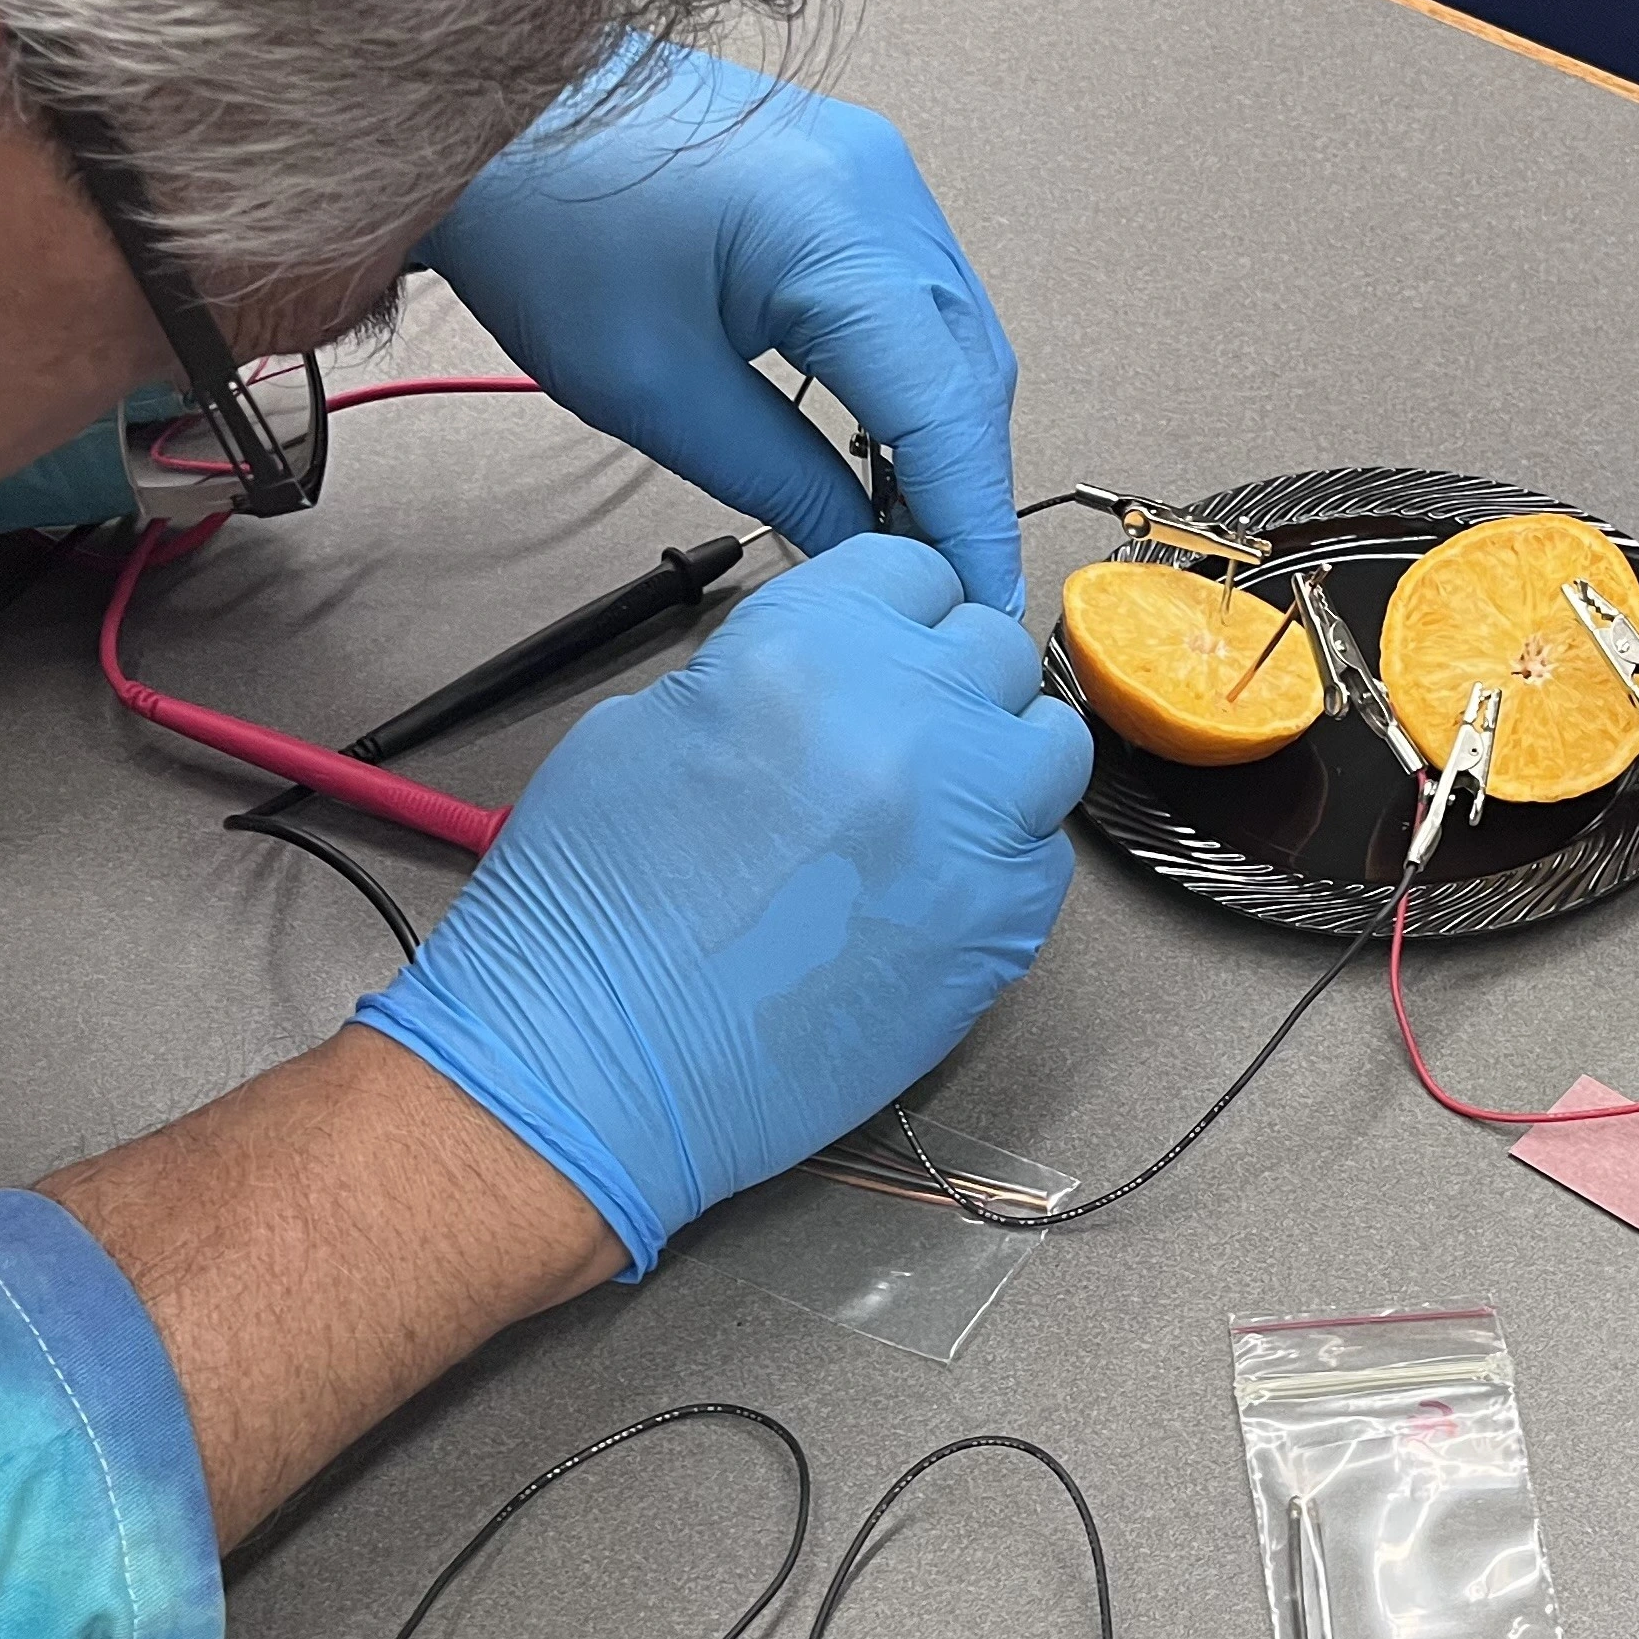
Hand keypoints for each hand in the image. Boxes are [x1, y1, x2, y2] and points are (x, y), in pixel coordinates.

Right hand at [351, 536, 1089, 1272]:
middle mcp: (908, 722)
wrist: (595, 1066)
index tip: (884, 646)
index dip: (893, 612)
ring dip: (999, 761)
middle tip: (897, 735)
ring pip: (1048, 745)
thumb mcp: (645, 726)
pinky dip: (1003, 860)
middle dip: (947, 682)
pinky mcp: (999, 928)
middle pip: (991, 650)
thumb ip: (765, 674)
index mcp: (812, 649)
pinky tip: (928, 888)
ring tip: (932, 806)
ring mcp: (969, 828)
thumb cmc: (591, 915)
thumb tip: (834, 674)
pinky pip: (1044, 857)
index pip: (914, 573)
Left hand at [418, 46, 1022, 608]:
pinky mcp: (852, 175)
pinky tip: (886, 438)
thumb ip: (781, 481)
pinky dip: (918, 377)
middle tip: (948, 586)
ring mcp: (875, 170)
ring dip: (946, 433)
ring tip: (914, 526)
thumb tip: (860, 547)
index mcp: (838, 231)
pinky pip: (921, 293)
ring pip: (957, 333)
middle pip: (971, 369)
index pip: (949, 407)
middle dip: (967, 485)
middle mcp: (882, 186)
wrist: (491, 119)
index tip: (985, 604)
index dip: (973, 519)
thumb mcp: (658, 393)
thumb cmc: (544, 227)